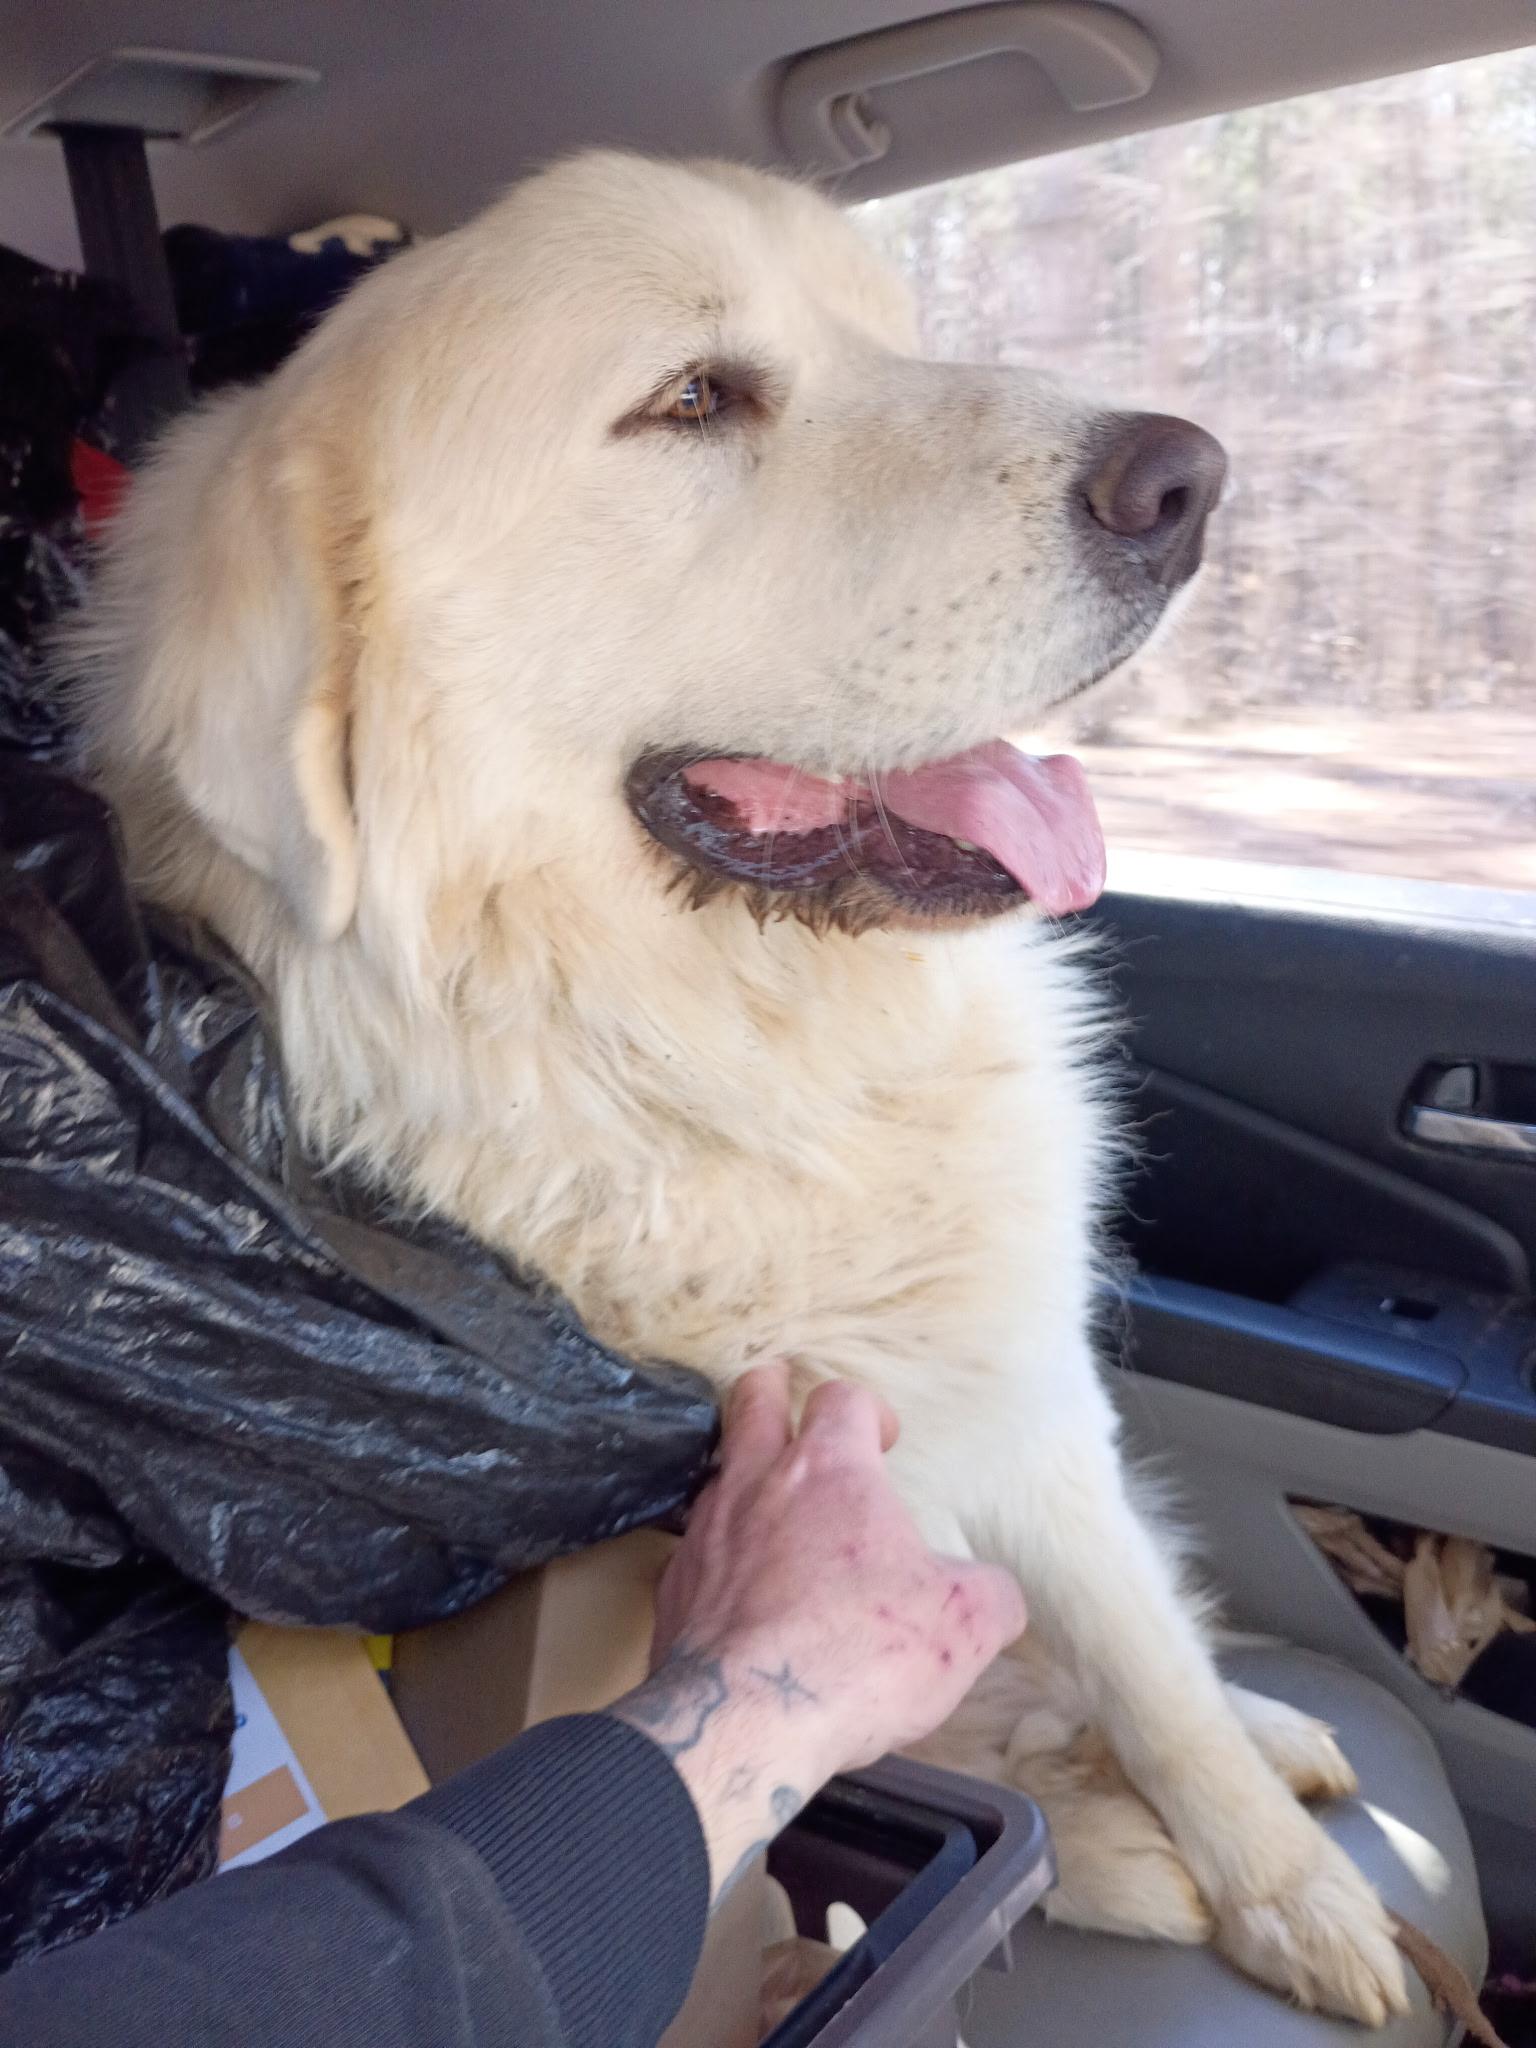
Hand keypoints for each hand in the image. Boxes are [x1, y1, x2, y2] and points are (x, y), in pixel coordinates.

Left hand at [611, 1363, 1025, 1898]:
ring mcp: (706, 1534)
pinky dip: (716, 1557)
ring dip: (743, 1479)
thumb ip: (988, 1595)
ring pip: (718, 1475)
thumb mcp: (964, 1626)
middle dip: (771, 1393)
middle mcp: (759, 1484)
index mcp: (831, 1472)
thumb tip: (994, 1594)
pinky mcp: (673, 1590)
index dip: (867, 1410)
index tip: (883, 1439)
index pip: (843, 1400)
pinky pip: (691, 1552)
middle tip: (785, 1399)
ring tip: (766, 1507)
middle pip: (752, 1401)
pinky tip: (736, 1592)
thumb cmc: (859, 1656)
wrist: (746, 1720)